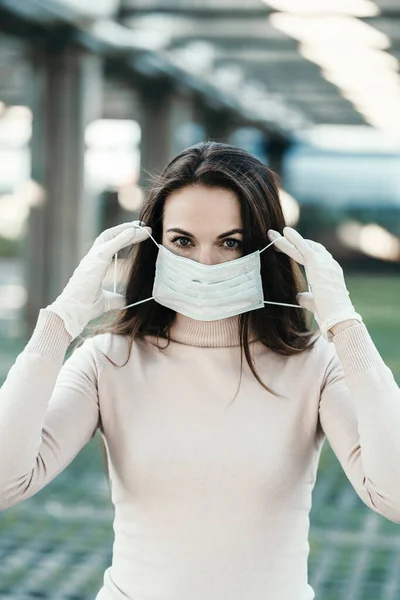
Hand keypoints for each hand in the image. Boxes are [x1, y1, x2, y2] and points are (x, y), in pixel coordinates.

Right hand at [45, 221, 150, 339]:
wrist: (73, 313)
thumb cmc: (85, 306)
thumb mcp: (106, 301)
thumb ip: (116, 299)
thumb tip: (127, 300)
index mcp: (94, 265)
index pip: (109, 245)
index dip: (123, 237)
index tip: (137, 233)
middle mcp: (92, 258)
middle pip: (109, 236)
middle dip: (126, 229)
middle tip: (143, 226)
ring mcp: (91, 259)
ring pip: (110, 237)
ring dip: (127, 231)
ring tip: (143, 228)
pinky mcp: (94, 262)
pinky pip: (110, 246)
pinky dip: (122, 238)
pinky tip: (133, 232)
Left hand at [267, 227, 361, 339]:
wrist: (337, 315)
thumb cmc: (328, 312)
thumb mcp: (315, 302)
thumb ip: (307, 297)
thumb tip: (299, 296)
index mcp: (331, 272)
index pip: (317, 256)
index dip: (303, 250)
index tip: (292, 247)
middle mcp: (330, 264)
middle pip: (310, 247)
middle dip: (294, 241)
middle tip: (279, 235)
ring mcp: (325, 262)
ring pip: (304, 246)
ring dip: (288, 239)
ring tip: (273, 233)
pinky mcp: (317, 263)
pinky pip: (302, 247)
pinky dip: (292, 239)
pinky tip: (284, 233)